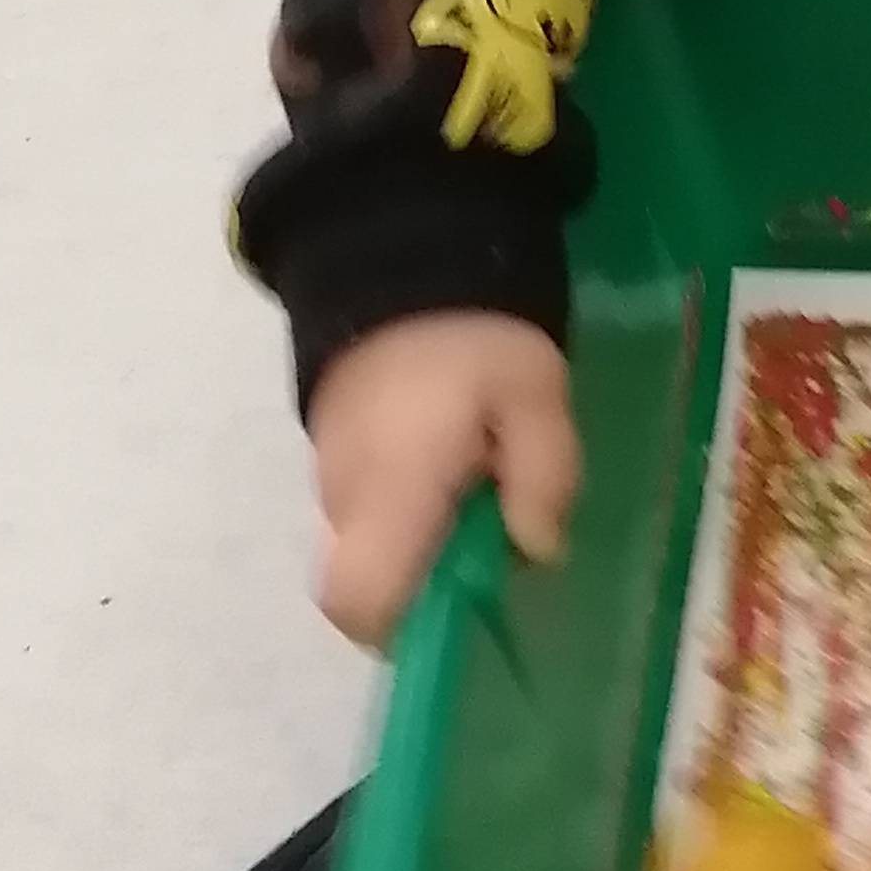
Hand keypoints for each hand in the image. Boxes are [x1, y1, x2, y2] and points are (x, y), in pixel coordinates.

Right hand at [307, 310, 578, 647]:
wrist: (400, 245)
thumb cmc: (472, 330)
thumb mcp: (535, 394)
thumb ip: (542, 477)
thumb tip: (535, 550)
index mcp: (390, 490)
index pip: (359, 601)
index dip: (403, 626)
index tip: (463, 598)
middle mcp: (344, 493)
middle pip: (366, 582)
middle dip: (427, 576)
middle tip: (488, 525)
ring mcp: (329, 469)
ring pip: (367, 543)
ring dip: (421, 535)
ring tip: (479, 473)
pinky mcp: (332, 445)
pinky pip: (366, 504)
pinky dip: (406, 501)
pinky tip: (452, 452)